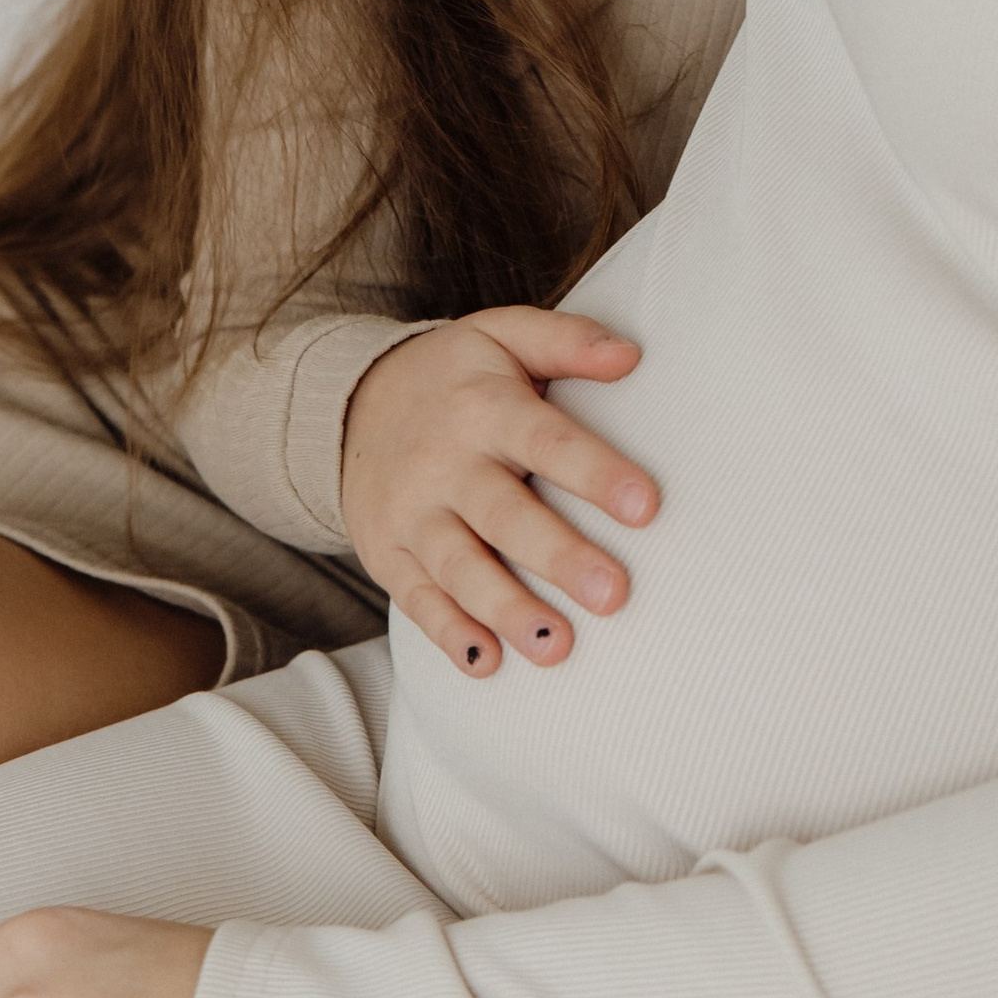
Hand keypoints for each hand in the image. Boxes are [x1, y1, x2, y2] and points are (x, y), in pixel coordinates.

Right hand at [340, 308, 655, 676]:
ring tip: (557, 646)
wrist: (352, 400)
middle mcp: (445, 463)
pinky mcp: (388, 553)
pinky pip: (417, 598)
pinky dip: (449, 633)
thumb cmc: (458, 375)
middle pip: (504, 515)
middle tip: (614, 594)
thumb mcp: (502, 334)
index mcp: (484, 407)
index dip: (594, 472)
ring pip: (460, 567)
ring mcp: (412, 514)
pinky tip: (487, 663)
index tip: (645, 506)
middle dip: (557, 556)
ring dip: (507, 610)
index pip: (545, 440)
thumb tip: (631, 355)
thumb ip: (567, 341)